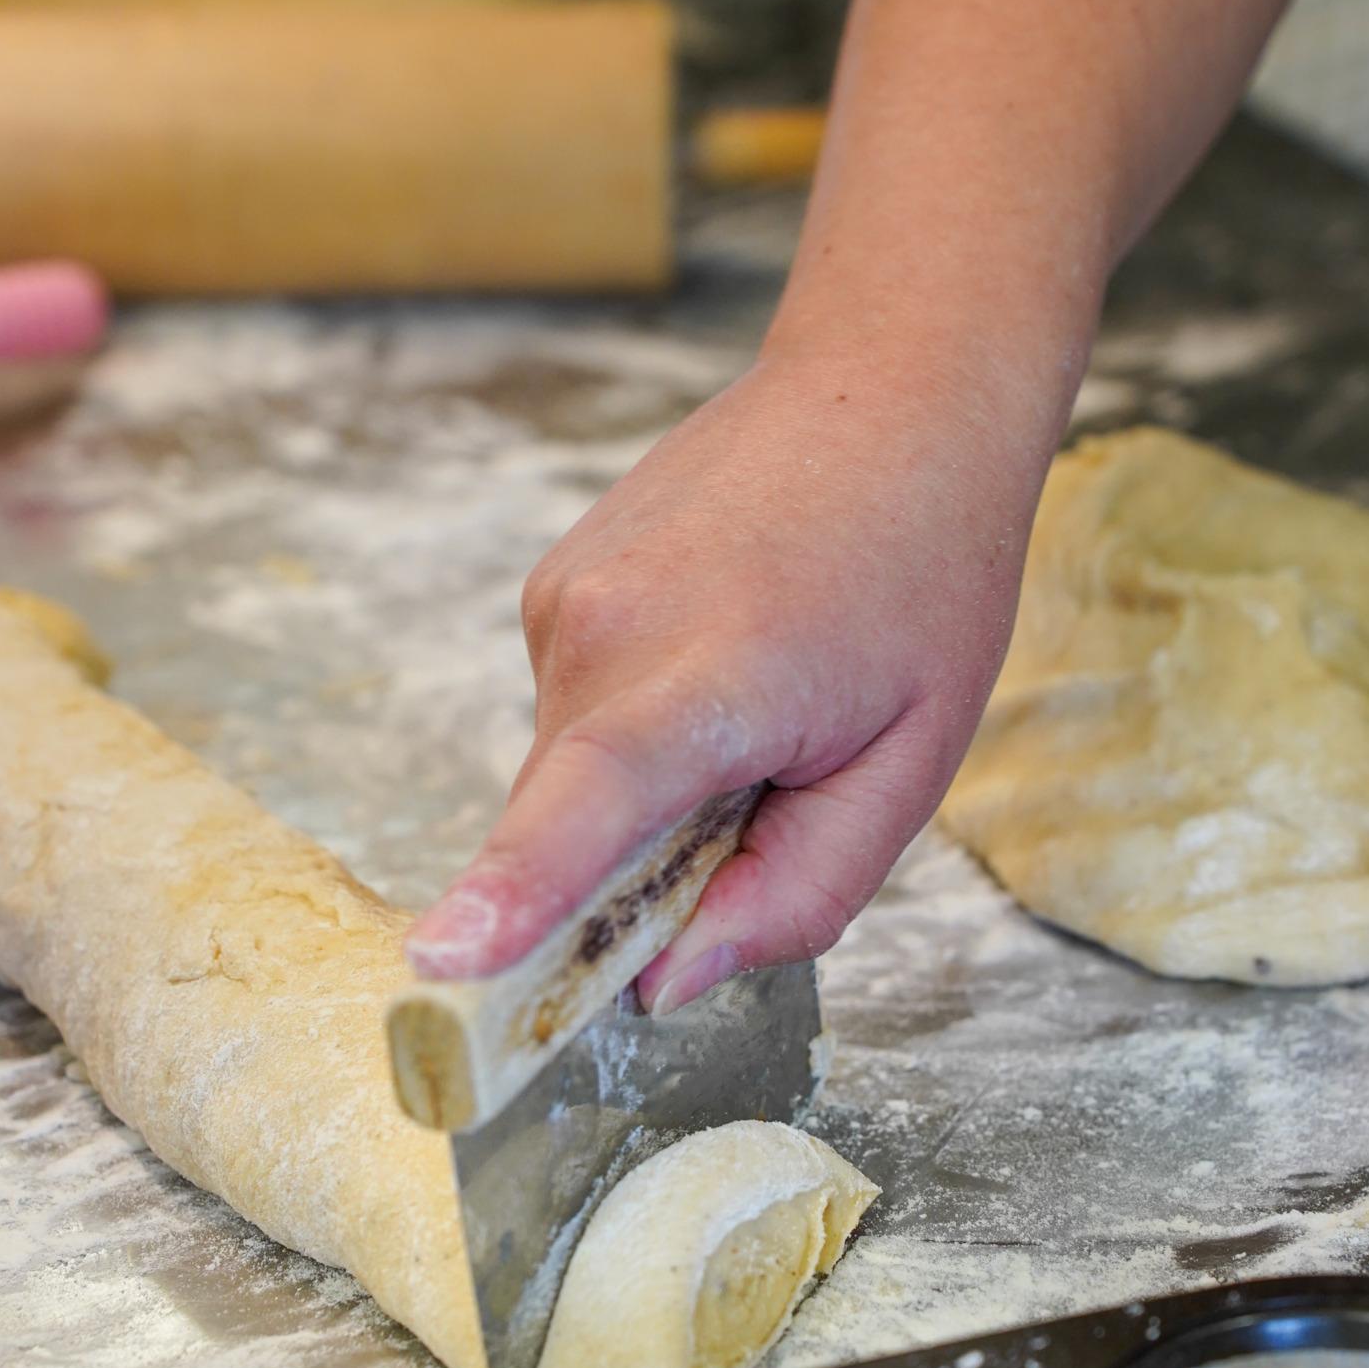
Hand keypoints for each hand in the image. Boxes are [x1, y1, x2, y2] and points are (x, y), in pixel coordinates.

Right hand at [407, 347, 1047, 1010]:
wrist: (893, 387)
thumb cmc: (925, 571)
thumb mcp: (909, 764)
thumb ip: (797, 891)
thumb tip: (666, 981)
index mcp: (714, 673)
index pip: (590, 800)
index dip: (514, 890)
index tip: (444, 961)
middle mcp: (607, 626)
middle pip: (571, 825)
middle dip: (635, 873)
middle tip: (767, 801)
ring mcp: (564, 597)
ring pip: (573, 776)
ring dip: (649, 790)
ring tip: (763, 699)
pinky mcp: (552, 586)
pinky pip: (578, 715)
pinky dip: (637, 730)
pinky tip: (724, 657)